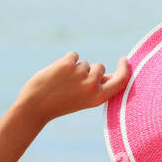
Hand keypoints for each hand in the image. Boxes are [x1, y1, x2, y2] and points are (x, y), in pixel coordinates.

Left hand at [14, 52, 130, 124]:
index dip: (125, 69)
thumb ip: (99, 87)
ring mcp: (80, 74)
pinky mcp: (68, 64)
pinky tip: (57, 73)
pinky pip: (73, 55)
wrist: (36, 106)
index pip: (120, 80)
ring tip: (62, 82)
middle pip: (99, 67)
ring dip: (75, 68)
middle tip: (74, 83)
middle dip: (90, 70)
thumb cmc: (61, 103)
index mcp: (99, 97)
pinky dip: (66, 61)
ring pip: (84, 63)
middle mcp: (92, 85)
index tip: (124, 60)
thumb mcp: (85, 99)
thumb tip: (111, 74)